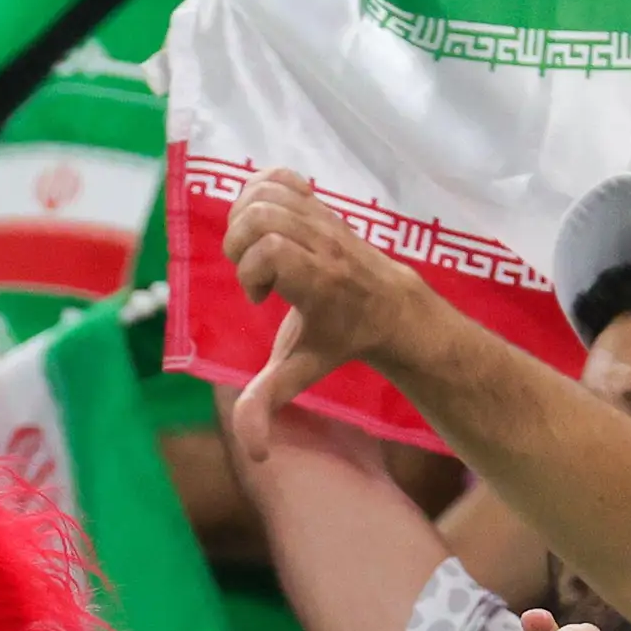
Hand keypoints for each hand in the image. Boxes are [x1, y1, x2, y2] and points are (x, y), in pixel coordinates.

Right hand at [224, 170, 437, 462]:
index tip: (261, 298)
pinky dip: (258, 190)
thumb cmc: (339, 340)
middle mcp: (320, 244)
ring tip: (254, 249)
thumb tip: (254, 453)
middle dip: (240, 243)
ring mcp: (321, 220)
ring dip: (244, 218)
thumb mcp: (301, 372)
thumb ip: (268, 405)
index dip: (251, 270)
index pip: (271, 249)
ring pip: (268, 191)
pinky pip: (280, 176)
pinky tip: (262, 222)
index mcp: (316, 281)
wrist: (390, 306)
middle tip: (254, 273)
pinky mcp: (319, 204)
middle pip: (262, 214)